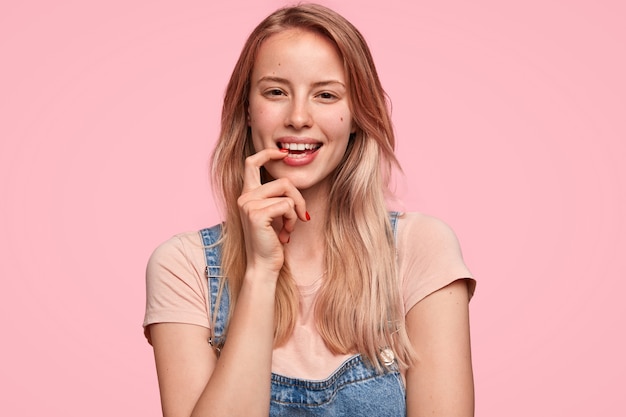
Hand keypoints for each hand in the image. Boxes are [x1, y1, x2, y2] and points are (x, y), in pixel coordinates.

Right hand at [237, 149, 308, 273]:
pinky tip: (284, 234)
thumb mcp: (273, 215)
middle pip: (282, 181)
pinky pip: (287, 206)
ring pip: (287, 194)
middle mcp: (244, 197)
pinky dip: (292, 219)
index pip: (251, 163)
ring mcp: (248, 205)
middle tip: (301, 216)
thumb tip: (293, 184)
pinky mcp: (257, 214)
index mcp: (246, 195)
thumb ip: (277, 197)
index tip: (283, 154)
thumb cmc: (270, 243)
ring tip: (287, 229)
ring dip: (294, 213)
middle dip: (298, 198)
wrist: (263, 266)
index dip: (268, 153)